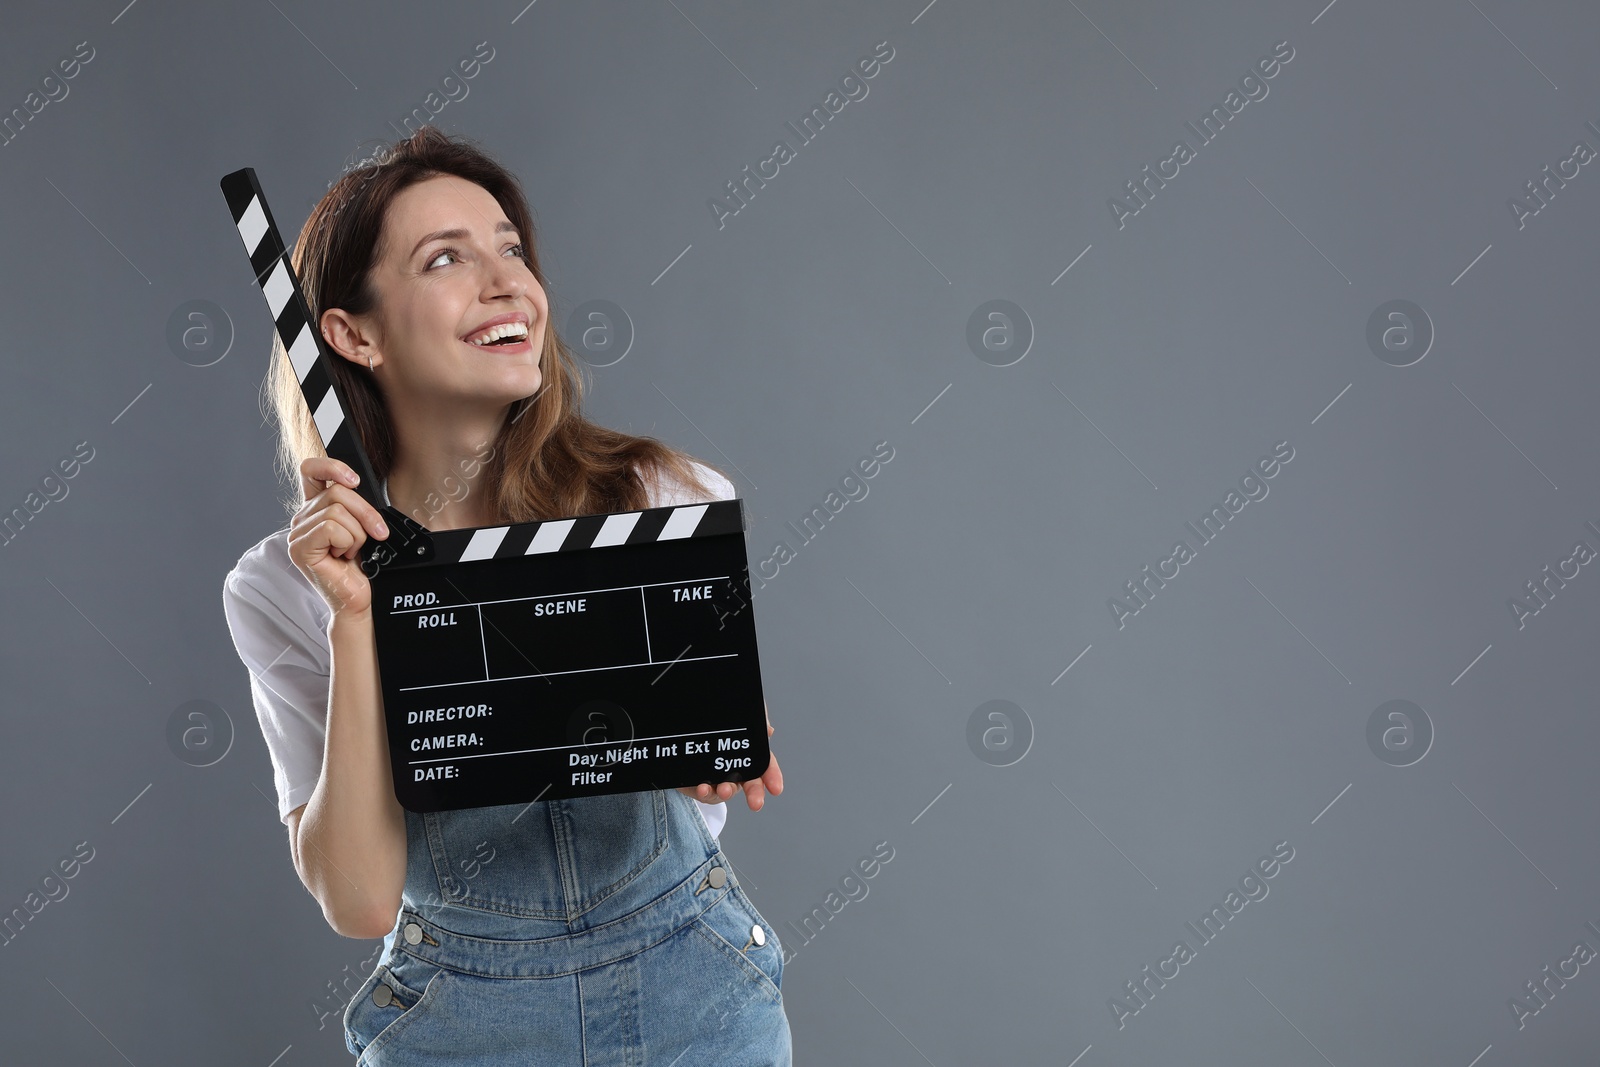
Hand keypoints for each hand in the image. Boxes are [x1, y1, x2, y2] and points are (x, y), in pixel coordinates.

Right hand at [286, 456, 390, 619]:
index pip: (311, 470)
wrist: (358, 598)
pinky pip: (331, 527)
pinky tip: (343, 556)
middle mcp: (303, 518)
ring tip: (351, 551)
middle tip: (374, 534)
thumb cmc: (361, 566)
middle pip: (337, 491)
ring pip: (337, 511)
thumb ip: (355, 505)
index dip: (331, 466)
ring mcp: (298, 533)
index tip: (354, 479)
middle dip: (365, 513)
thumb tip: (358, 486)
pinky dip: (347, 542)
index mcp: (316, 508)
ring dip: (357, 534)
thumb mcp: (362, 527)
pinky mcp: (300, 548)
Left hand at [676, 702, 782, 811]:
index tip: (776, 789)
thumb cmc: (716, 722)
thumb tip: (768, 730)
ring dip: (728, 792)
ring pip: (727, 790)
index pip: (764, 766)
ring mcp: (718, 778)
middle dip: (755, 794)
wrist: (681, 727)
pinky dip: (705, 791)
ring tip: (724, 790)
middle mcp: (735, 770)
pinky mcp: (700, 784)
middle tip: (756, 803)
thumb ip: (756, 719)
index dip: (772, 777)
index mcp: (748, 755)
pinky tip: (703, 787)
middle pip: (750, 784)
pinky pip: (705, 791)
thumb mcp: (738, 715)